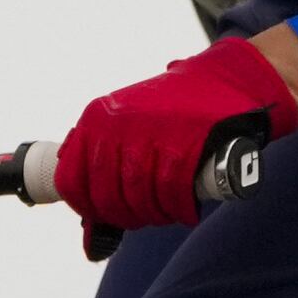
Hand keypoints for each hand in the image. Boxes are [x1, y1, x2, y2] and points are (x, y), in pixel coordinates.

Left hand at [55, 36, 297, 231]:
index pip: (71, 179)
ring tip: (166, 212)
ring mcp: (149, 135)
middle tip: (142, 217)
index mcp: (96, 119)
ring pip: (140, 197)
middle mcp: (116, 126)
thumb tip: (88, 212)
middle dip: (126, 216)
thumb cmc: (175, 107)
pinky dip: (180, 209)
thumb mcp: (127, 117)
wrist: (226, 80)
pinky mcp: (183, 146)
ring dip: (155, 214)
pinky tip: (185, 211)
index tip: (102, 217)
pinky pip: (172, 193)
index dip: (86, 207)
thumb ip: (104, 153)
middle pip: (108, 196)